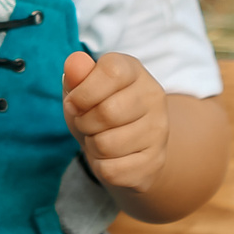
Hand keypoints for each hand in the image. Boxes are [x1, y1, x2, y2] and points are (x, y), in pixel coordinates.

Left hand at [62, 50, 169, 195]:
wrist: (125, 145)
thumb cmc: (97, 108)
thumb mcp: (81, 88)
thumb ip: (76, 74)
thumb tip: (74, 62)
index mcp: (134, 70)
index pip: (110, 72)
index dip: (82, 92)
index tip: (74, 103)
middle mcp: (153, 96)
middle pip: (107, 112)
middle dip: (84, 122)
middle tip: (88, 123)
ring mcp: (159, 130)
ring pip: (107, 145)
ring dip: (93, 146)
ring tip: (101, 138)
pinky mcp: (155, 161)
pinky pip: (112, 170)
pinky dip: (101, 167)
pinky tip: (112, 158)